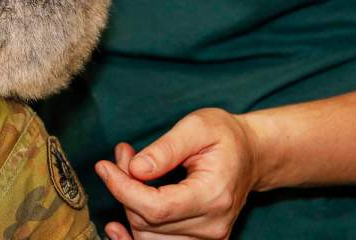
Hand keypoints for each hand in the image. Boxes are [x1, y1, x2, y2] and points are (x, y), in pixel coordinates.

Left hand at [94, 108, 261, 239]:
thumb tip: (135, 169)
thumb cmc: (224, 136)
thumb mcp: (196, 126)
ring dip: (128, 205)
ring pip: (147, 236)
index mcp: (213, 195)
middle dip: (124, 188)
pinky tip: (118, 225)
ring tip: (130, 170)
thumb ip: (165, 148)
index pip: (157, 207)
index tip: (104, 166)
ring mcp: (208, 238)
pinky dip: (135, 234)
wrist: (250, 155)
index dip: (123, 189)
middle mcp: (212, 225)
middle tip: (123, 156)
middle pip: (148, 221)